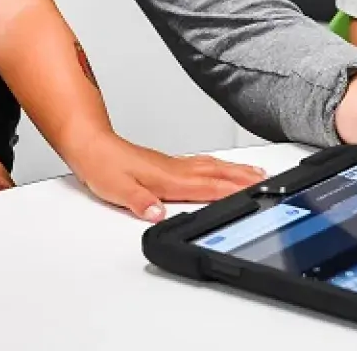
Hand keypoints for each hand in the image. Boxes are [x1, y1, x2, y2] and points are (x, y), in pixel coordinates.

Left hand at [65, 136, 266, 221]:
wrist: (89, 144)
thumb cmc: (102, 164)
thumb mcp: (117, 189)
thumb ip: (141, 201)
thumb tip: (159, 214)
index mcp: (166, 177)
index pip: (205, 186)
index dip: (231, 190)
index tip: (255, 192)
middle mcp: (173, 169)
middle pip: (216, 173)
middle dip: (243, 177)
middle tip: (268, 179)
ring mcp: (171, 164)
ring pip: (210, 166)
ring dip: (234, 170)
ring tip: (255, 173)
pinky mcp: (165, 163)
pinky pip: (200, 164)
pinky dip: (217, 166)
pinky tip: (218, 169)